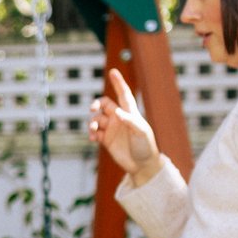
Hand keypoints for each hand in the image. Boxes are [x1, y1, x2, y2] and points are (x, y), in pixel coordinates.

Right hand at [87, 69, 163, 185]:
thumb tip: (116, 112)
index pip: (123, 94)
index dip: (118, 83)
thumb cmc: (146, 146)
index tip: (113, 71)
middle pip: (104, 104)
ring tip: (94, 129)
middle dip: (96, 104)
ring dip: (92, 122)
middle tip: (92, 108)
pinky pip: (95, 132)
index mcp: (130, 113)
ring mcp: (112, 129)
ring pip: (97, 119)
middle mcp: (119, 118)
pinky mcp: (106, 140)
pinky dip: (91, 133)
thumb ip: (129, 121)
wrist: (143, 165)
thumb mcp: (141, 132)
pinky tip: (93, 138)